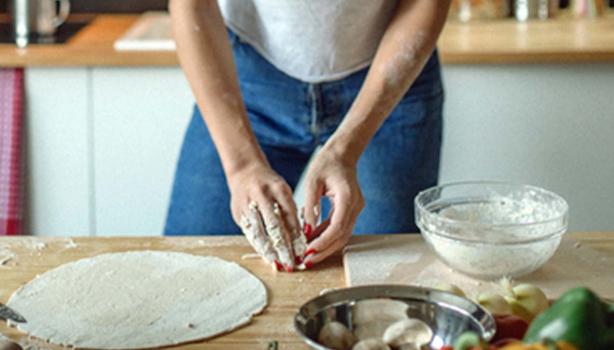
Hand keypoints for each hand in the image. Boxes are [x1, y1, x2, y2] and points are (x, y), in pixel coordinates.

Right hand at [228, 162, 305, 271]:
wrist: (244, 171)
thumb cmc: (269, 184)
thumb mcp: (284, 191)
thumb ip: (290, 211)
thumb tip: (299, 238)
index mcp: (278, 188)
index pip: (289, 216)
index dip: (296, 236)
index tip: (302, 251)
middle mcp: (261, 196)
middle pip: (274, 226)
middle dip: (283, 247)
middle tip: (291, 263)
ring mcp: (247, 204)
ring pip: (259, 232)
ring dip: (269, 251)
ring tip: (278, 264)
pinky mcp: (238, 213)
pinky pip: (249, 233)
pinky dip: (258, 246)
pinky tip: (266, 256)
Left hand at [301, 146, 364, 265]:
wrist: (342, 154)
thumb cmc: (327, 163)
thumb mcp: (312, 182)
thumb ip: (310, 206)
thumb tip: (305, 230)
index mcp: (347, 197)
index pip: (337, 227)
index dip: (323, 242)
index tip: (308, 251)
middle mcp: (355, 205)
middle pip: (342, 236)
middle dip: (324, 250)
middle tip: (306, 261)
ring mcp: (355, 209)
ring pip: (343, 235)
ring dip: (326, 246)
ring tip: (307, 255)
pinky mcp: (351, 210)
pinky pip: (340, 228)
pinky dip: (327, 237)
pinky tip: (313, 241)